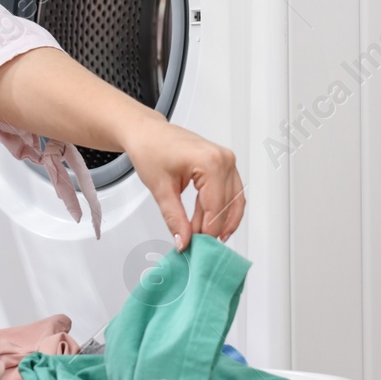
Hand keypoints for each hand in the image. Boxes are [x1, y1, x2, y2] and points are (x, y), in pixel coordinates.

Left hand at [122, 116, 244, 250]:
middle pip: (227, 205)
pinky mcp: (224, 163)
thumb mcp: (160, 189)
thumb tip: (183, 241)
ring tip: (202, 237)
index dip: (207, 231)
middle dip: (212, 228)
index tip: (196, 246)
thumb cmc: (150, 149)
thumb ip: (174, 218)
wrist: (147, 132)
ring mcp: (226, 160)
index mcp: (210, 162)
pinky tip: (209, 224)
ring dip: (220, 221)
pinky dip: (221, 209)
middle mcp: (223, 159)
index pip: (216, 207)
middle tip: (197, 245)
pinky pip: (231, 191)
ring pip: (233, 200)